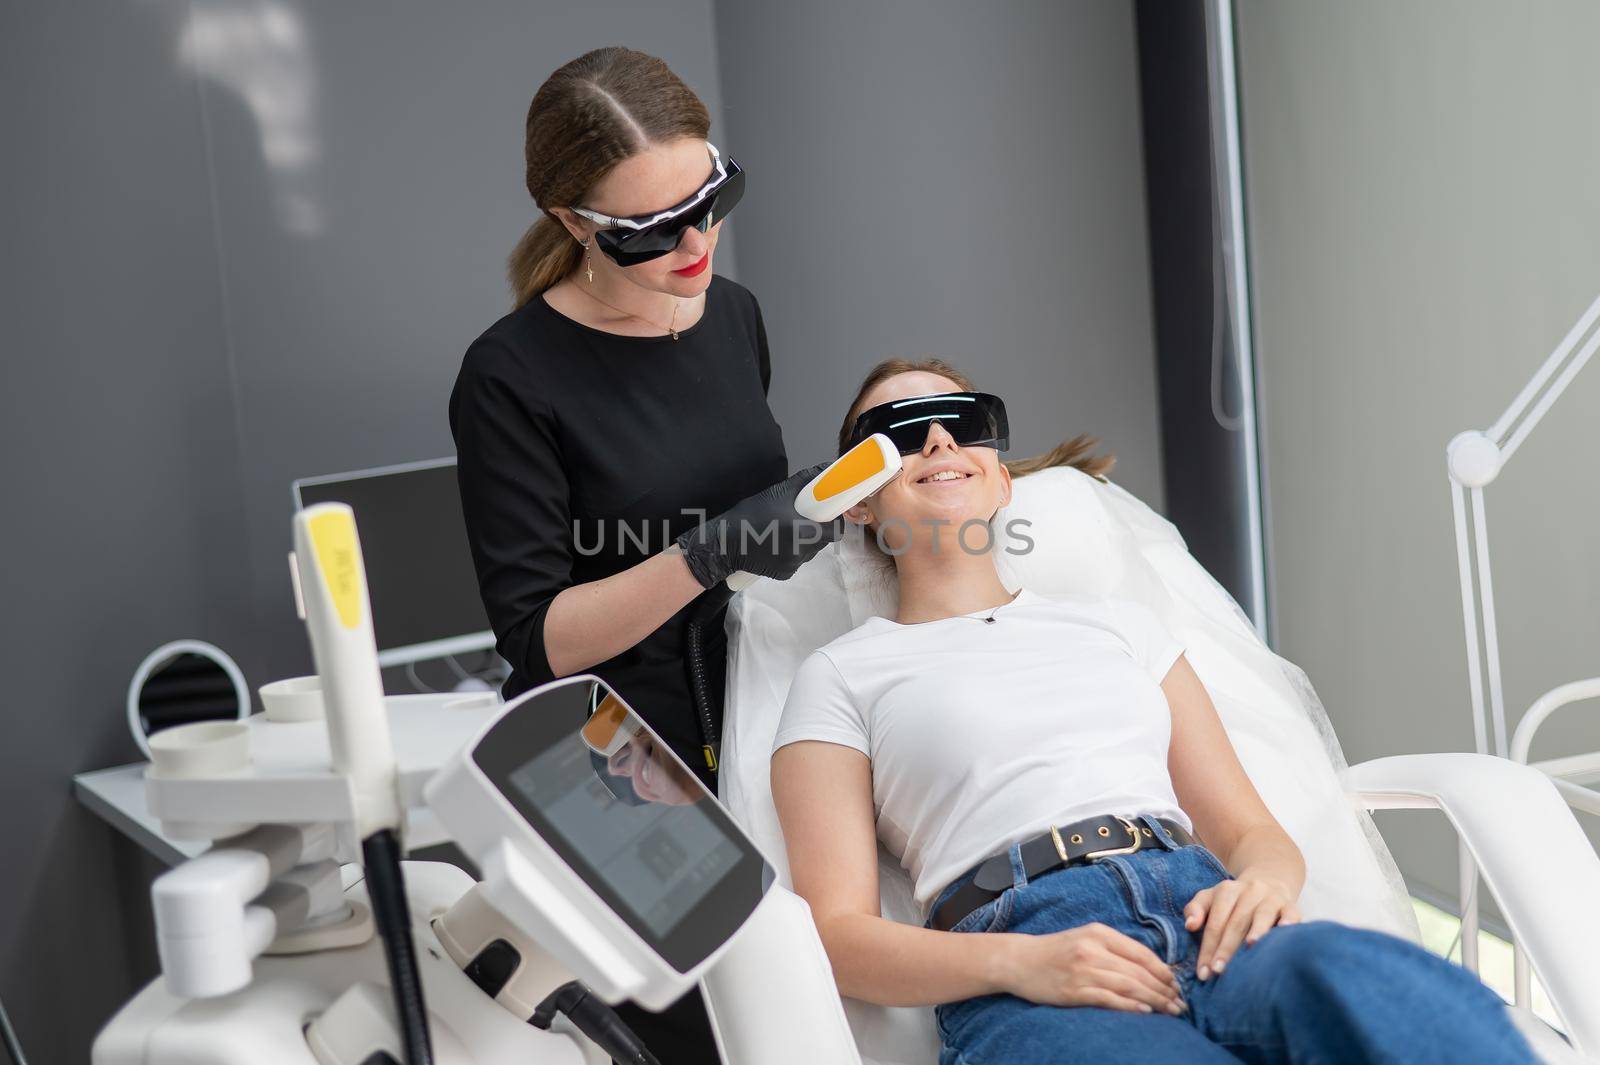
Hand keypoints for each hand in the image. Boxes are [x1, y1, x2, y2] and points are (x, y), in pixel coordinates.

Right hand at [674, 462, 842, 587]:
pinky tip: (776, 544)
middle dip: (817, 530)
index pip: (835, 531)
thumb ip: (806, 481)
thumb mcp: (778, 492)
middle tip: (802, 519)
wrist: (725, 543)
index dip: (834, 522)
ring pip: (810, 552)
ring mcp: (793, 565)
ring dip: (804, 542)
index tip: (826, 514)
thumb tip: (826, 469)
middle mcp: (800, 551)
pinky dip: (791, 553)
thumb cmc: (751, 515)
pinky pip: (797, 561)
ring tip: (785, 531)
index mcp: (802, 530)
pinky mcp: (785, 574)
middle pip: (823, 541)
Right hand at [1001, 923, 1185, 1014]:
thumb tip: (1151, 968)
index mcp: (1098, 933)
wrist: (1020, 960)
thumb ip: (1114, 949)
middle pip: (1138, 971)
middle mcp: (1092, 949)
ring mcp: (1083, 971)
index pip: (1141, 952)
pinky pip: (1109, 999)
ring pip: (1128, 985)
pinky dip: (1130, 1006)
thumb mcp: (1085, 939)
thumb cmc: (1056, 951)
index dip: (1163, 970)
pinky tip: (1145, 1012)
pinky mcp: (1074, 991)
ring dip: (1154, 1000)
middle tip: (1180, 1003)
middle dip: (1164, 989)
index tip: (1177, 984)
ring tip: (1170, 1010)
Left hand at [1184, 874, 1301, 979]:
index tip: (1204, 972)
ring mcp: (1271, 898)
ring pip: (1263, 915)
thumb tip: (1190, 925)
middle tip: (1219, 971)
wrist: (1267, 882)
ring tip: (1249, 949)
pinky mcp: (1290, 905)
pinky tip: (1284, 931)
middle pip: (1236, 922)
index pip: (1215, 922)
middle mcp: (1250, 891)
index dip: (1208, 947)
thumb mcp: (1210, 899)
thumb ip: (1195, 909)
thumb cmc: (1233, 900)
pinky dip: (1289, 921)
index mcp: (1227, 890)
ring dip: (1256, 932)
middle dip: (1226, 948)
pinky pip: (1291, 912)